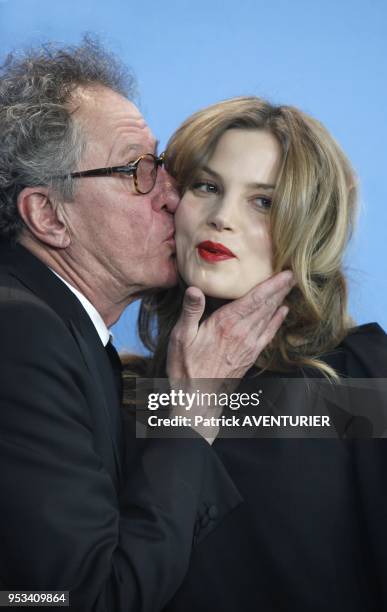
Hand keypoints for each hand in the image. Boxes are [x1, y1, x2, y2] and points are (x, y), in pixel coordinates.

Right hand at [166, 270, 294, 442]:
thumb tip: (195, 289)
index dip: (272, 285)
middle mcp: (242, 332)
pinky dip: (277, 321)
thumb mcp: (181, 336)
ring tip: (289, 287)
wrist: (197, 397)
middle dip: (280, 289)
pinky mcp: (250, 355)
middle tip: (293, 274)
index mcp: (226, 323)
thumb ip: (191, 311)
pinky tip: (283, 312)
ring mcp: (248, 345)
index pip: (254, 299)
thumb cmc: (186, 365)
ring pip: (269, 317)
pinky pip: (268, 334)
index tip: (285, 273)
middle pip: (266, 306)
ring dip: (280, 301)